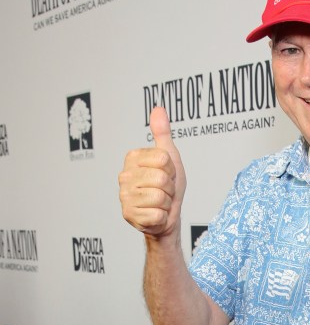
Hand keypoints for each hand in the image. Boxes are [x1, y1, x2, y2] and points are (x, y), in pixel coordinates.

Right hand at [118, 107, 186, 238]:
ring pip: (160, 197)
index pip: (163, 159)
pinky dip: (162, 216)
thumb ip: (162, 133)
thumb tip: (158, 108)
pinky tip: (155, 213)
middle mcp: (124, 176)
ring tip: (159, 201)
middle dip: (170, 186)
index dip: (171, 168)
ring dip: (166, 202)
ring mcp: (124, 197)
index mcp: (132, 158)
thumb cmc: (168, 185)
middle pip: (162, 178)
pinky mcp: (129, 216)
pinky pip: (157, 214)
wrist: (166, 215)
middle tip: (164, 189)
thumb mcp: (169, 156)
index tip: (167, 173)